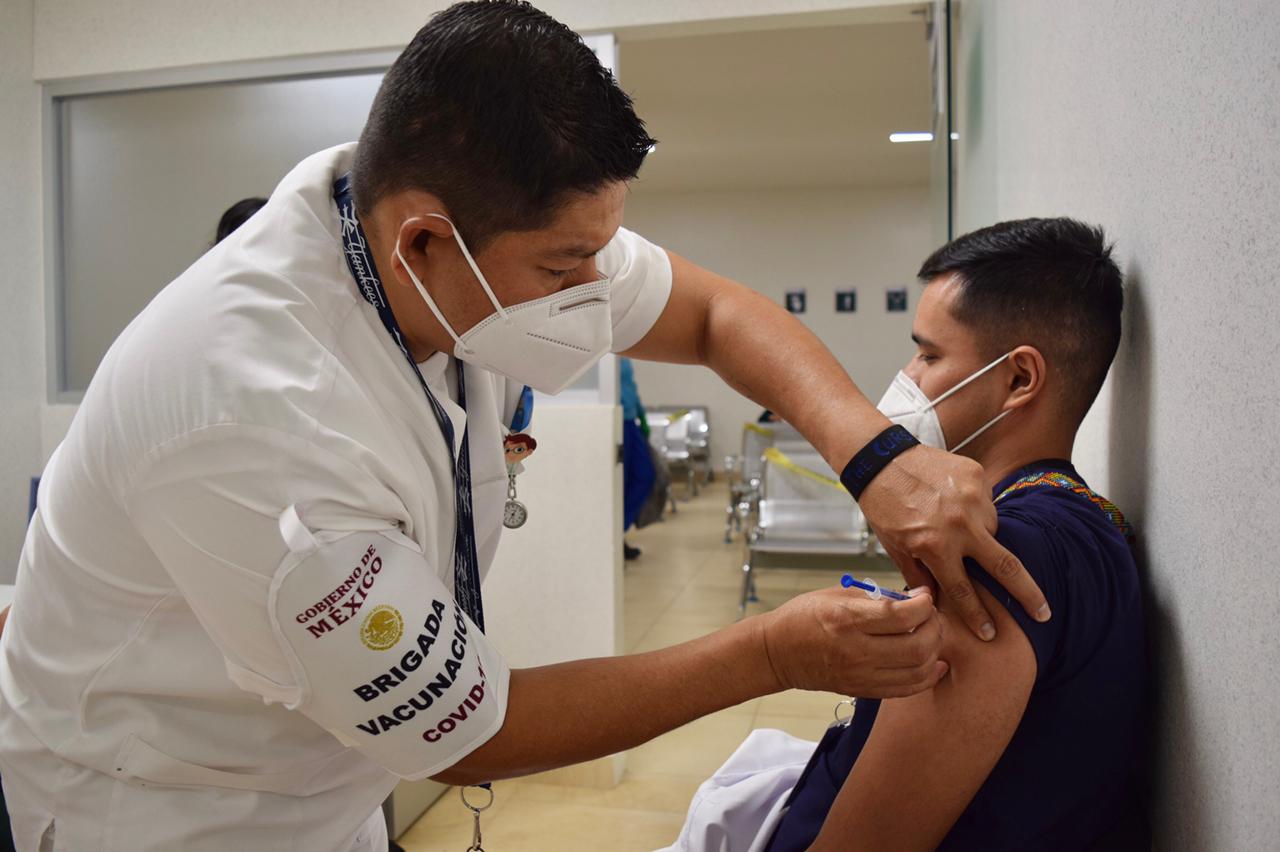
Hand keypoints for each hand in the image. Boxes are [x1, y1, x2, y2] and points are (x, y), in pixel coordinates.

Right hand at [759, 587, 946, 698]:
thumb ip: (875, 597)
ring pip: (917, 670)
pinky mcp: (862, 690)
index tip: (924, 596)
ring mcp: (860, 675)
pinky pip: (906, 689)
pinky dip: (926, 677)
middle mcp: (856, 650)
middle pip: (917, 645)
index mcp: (847, 619)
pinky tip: (933, 663)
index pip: (902, 615)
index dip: (923, 604)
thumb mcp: (836, 593)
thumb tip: (910, 599)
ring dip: (934, 651)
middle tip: (931, 616)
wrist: (778, 652)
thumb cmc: (803, 617)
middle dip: (934, 627)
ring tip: (930, 636)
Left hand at [859, 444, 1049, 640]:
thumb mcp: (896, 548)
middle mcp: (959, 525)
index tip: (990, 633)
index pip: (964, 591)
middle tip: (1044, 614)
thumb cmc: (884, 507)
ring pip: (993, 530)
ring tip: (954, 525)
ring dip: (982, 536)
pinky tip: (954, 504)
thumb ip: (920, 576)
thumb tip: (938, 601)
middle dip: (1028, 594)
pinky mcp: (978, 477)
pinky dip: (975, 509)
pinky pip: (987, 503)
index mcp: (935, 546)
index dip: (977, 616)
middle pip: (1005, 567)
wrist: (881, 460)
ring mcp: (972, 499)